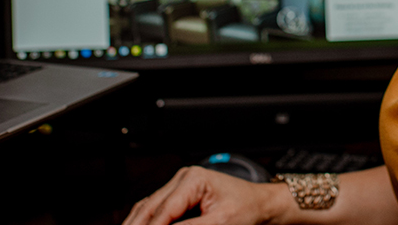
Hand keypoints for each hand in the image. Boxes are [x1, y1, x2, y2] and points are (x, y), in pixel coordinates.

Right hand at [123, 166, 287, 224]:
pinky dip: (147, 220)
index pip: (164, 209)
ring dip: (138, 222)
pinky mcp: (180, 195)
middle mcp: (184, 178)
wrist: (260, 204)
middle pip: (151, 207)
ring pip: (149, 207)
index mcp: (194, 179)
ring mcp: (180, 185)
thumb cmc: (246, 208)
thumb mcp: (220, 222)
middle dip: (138, 224)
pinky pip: (157, 209)